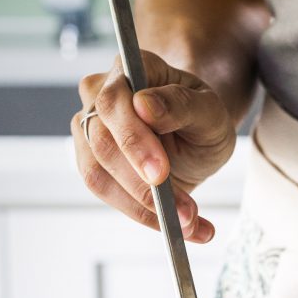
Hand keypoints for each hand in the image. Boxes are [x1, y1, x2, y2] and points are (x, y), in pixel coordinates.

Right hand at [71, 51, 235, 240]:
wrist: (194, 139)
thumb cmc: (200, 118)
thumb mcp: (208, 111)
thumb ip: (180, 105)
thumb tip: (145, 106)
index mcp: (129, 69)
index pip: (114, 103)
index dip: (133, 141)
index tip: (161, 173)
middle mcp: (99, 96)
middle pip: (102, 143)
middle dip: (143, 186)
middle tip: (184, 213)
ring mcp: (89, 130)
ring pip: (98, 175)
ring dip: (144, 208)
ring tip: (189, 224)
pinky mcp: (92, 164)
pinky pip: (108, 196)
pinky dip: (144, 217)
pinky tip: (180, 227)